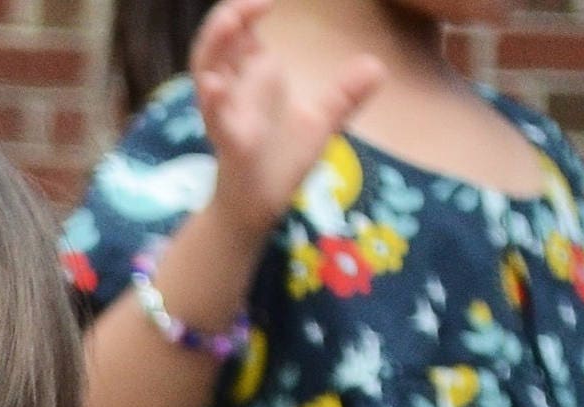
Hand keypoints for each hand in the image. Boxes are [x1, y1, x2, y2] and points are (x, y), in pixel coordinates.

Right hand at [188, 0, 386, 241]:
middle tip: (255, 2)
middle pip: (216, 43)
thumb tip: (377, 67)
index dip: (247, 10)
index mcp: (252, 79)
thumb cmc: (280, 163)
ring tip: (229, 22)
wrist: (260, 209)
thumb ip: (344, 94)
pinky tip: (214, 85)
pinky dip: (212, 101)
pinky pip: (215, 119)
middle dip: (228, 16)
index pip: (241, 34)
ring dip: (213, 46)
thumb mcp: (320, 122)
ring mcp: (227, 116)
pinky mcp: (229, 144)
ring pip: (205, 73)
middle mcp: (234, 91)